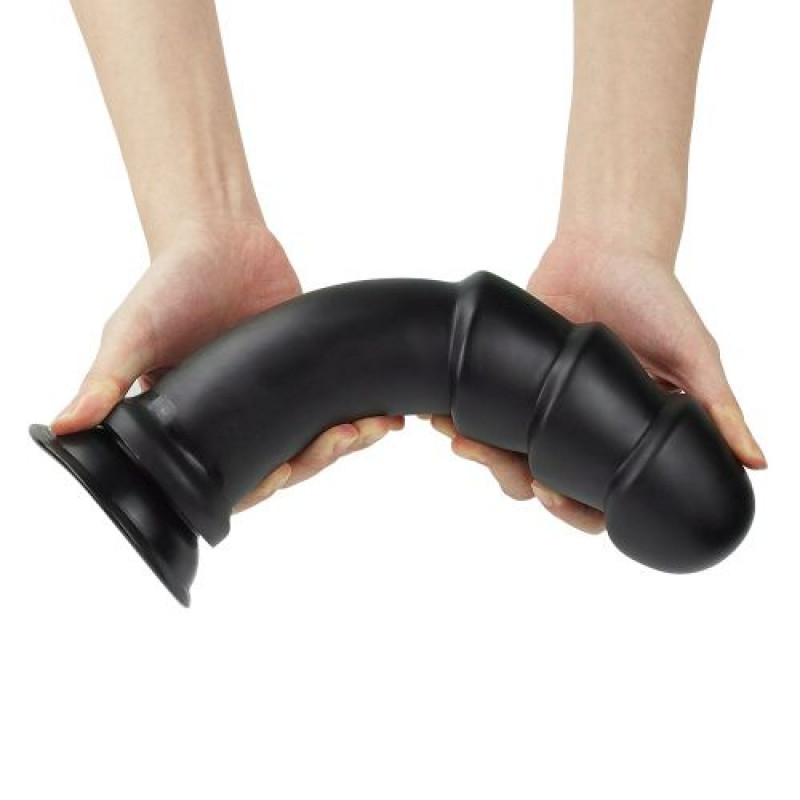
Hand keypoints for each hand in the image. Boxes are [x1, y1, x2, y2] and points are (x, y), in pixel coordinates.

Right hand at [51, 219, 403, 510]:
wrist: (218, 237)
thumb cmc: (168, 284)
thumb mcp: (132, 332)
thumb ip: (106, 380)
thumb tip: (64, 428)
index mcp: (197, 423)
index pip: (227, 478)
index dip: (258, 488)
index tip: (280, 475)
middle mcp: (241, 417)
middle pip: (284, 464)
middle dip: (315, 461)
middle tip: (339, 440)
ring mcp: (279, 397)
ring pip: (317, 441)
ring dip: (348, 443)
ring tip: (373, 427)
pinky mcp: (310, 372)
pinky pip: (338, 403)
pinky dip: (363, 413)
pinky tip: (387, 414)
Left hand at [428, 233, 765, 532]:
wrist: (608, 249)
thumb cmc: (658, 299)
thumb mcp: (694, 354)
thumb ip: (718, 408)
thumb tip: (758, 463)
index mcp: (620, 436)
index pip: (597, 495)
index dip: (574, 510)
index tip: (554, 497)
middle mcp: (578, 428)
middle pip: (542, 481)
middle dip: (517, 481)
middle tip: (505, 467)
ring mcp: (540, 405)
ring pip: (505, 453)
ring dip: (481, 455)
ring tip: (459, 440)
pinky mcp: (509, 376)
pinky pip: (481, 408)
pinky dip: (458, 416)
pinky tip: (439, 415)